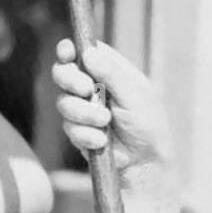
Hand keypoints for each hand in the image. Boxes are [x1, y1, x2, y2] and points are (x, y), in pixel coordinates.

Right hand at [53, 39, 171, 180]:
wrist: (144, 163)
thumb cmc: (148, 125)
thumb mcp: (136, 96)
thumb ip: (112, 74)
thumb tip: (88, 53)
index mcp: (109, 72)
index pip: (83, 52)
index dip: (70, 49)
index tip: (66, 52)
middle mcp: (92, 87)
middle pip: (63, 72)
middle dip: (70, 80)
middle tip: (86, 90)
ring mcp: (82, 108)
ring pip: (63, 101)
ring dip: (84, 113)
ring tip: (105, 122)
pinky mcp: (76, 129)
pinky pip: (69, 127)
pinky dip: (86, 134)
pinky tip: (102, 141)